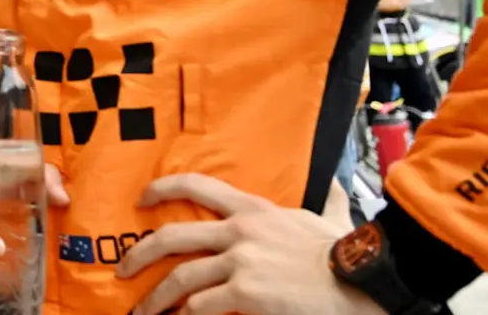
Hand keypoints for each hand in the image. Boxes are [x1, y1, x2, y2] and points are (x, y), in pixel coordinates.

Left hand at [117, 173, 382, 314]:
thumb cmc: (347, 255)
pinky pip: (201, 308)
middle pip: (172, 237)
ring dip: (156, 299)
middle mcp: (240, 231)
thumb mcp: (330, 218)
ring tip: (142, 312)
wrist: (363, 281)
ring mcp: (240, 262)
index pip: (196, 186)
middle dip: (139, 254)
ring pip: (179, 280)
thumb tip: (335, 188)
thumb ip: (325, 202)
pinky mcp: (245, 293)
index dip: (162, 189)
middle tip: (124, 269)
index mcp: (254, 209)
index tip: (141, 200)